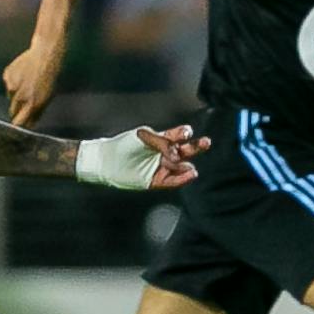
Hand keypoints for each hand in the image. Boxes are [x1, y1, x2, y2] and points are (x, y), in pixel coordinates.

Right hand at [3, 42, 64, 127]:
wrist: (46, 55)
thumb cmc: (49, 77)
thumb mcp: (47, 96)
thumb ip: (37, 112)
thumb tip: (29, 125)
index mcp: (32, 104)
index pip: (19, 123)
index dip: (19, 125)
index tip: (19, 125)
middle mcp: (21, 97)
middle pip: (13, 111)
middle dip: (17, 110)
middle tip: (26, 99)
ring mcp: (13, 86)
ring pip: (10, 96)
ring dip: (16, 93)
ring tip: (28, 81)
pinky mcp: (8, 75)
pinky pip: (8, 83)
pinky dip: (13, 80)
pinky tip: (23, 72)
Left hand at [75, 124, 208, 190]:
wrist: (106, 162)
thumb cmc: (123, 145)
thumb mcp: (142, 136)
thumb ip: (159, 141)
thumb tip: (175, 153)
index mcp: (161, 140)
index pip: (178, 135)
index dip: (184, 133)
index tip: (186, 132)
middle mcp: (164, 154)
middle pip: (186, 150)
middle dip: (197, 146)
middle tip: (207, 142)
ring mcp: (161, 167)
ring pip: (182, 167)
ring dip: (188, 165)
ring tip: (188, 165)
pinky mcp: (157, 181)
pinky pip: (173, 181)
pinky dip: (182, 178)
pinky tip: (190, 174)